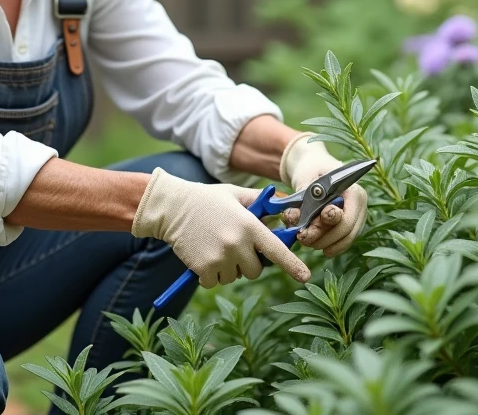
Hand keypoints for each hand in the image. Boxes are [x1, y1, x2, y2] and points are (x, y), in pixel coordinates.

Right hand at [131, 168, 311, 288]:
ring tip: (213, 246)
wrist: (172, 207)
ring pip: (234, 276)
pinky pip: (215, 282)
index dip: (292, 265)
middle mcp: (237, 243)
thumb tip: (281, 212)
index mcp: (249, 225)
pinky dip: (210, 275)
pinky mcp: (203, 269)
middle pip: (255, 270)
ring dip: (227, 268)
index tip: (305, 277)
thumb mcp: (236, 194)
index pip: (276, 249)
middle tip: (233, 247)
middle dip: (248, 262)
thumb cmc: (207, 199)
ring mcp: (220, 258)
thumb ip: (259, 204)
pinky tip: (202, 256)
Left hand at [279, 133, 367, 257]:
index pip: (345, 219)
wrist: (314, 165)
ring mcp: (358, 214)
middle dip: (323, 239)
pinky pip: (345, 239)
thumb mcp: (304, 181)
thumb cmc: (311, 170)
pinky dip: (331, 243)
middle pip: (347, 232)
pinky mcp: (353, 222)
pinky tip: (317, 244)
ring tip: (306, 241)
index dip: (325, 229)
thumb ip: (301, 201)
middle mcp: (360, 204)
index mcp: (352, 190)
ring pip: (347, 239)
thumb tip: (295, 219)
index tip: (304, 232)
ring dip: (325, 243)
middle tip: (302, 239)